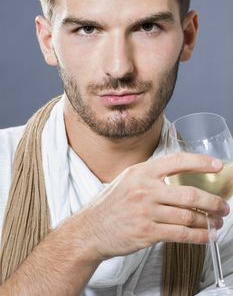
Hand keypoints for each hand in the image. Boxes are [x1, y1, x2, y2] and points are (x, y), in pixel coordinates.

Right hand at [84, 153, 229, 259]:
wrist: (90, 229)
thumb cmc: (111, 204)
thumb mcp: (128, 180)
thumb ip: (151, 176)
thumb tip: (179, 176)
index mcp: (141, 172)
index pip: (177, 161)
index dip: (200, 162)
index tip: (217, 166)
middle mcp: (144, 189)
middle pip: (189, 194)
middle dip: (212, 201)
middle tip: (223, 206)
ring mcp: (145, 212)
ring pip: (188, 216)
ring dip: (208, 221)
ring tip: (217, 222)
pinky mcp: (146, 233)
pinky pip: (180, 234)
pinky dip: (198, 236)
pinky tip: (206, 236)